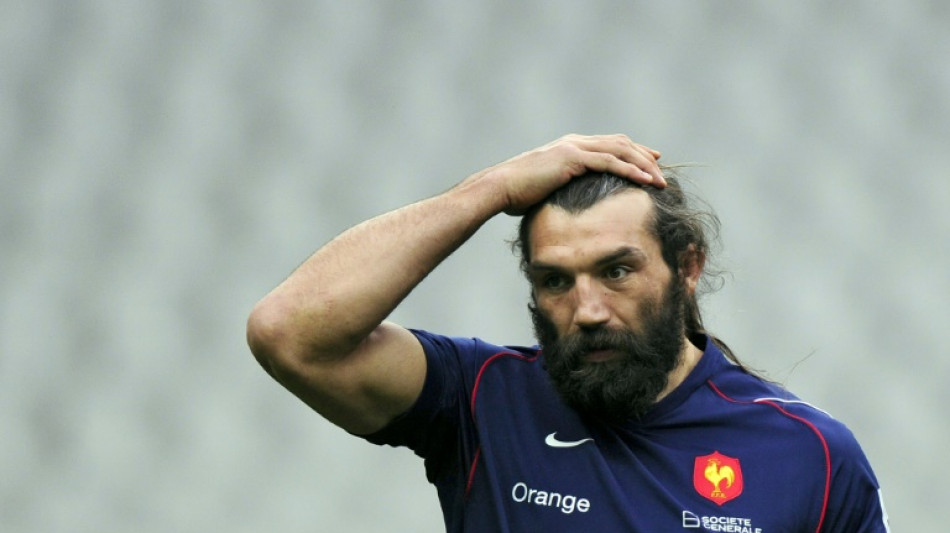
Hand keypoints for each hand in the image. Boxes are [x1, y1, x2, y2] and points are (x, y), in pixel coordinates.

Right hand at [473, 134, 664, 214]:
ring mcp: (574, 148)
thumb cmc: (517, 194)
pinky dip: (630, 169)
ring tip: (660, 180)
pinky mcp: (573, 158)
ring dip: (643, 164)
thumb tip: (568, 204)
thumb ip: (562, 189)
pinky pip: (610, 162)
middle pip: (620, 143)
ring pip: (620, 150)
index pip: (609, 145)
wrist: (500, 188)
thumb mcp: (546, 189)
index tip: (649, 163)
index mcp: (570, 147)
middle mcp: (575, 142)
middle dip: (643, 156)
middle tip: (661, 170)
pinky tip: (645, 179)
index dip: (632, 153)